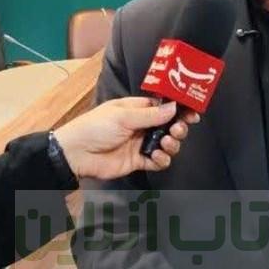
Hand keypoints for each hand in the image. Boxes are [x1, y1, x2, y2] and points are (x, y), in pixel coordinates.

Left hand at [53, 97, 199, 180]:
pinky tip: (156, 156)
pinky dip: (161, 160)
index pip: (163, 107)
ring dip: (172, 144)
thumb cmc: (95, 127)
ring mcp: (140, 143)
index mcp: (137, 109)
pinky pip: (157, 161)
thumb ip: (151, 114)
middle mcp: (141, 125)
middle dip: (178, 127)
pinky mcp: (138, 161)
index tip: (191, 113)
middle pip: (169, 126)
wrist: (77, 153)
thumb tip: (174, 107)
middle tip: (178, 129)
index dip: (178, 109)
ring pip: (167, 144)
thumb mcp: (123, 116)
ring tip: (166, 143)